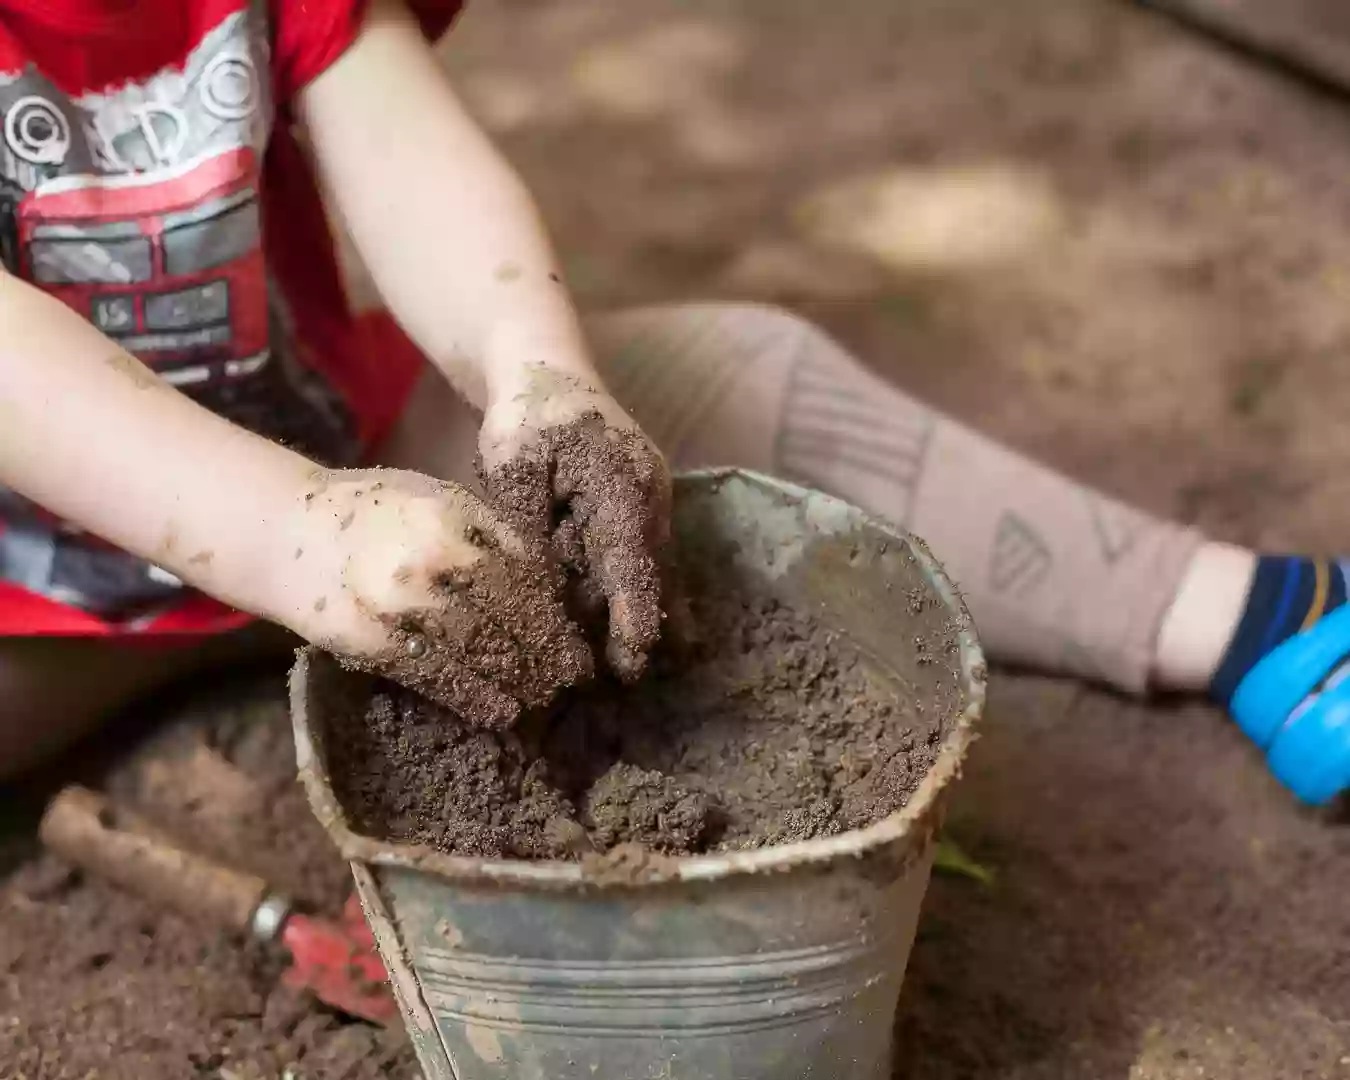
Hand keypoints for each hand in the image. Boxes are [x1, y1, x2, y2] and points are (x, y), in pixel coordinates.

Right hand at [291, 468, 591, 727]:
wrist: (288, 530)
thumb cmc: (376, 510)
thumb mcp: (439, 498)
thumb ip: (491, 532)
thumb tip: (553, 580)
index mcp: (453, 518)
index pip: (524, 571)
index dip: (557, 609)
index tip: (580, 633)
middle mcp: (429, 562)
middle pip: (509, 615)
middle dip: (549, 650)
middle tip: (576, 675)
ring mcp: (398, 605)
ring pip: (478, 650)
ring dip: (520, 679)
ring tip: (546, 695)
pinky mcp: (371, 642)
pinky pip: (434, 675)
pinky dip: (474, 696)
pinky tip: (502, 710)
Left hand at [477, 363, 672, 678]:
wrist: (544, 370)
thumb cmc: (525, 417)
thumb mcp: (513, 468)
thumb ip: (528, 528)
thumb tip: (537, 592)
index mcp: (620, 481)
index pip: (629, 559)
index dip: (631, 613)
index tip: (632, 659)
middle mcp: (649, 493)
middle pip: (644, 572)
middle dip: (635, 625)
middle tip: (622, 680)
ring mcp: (651, 499)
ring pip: (643, 567)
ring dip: (629, 611)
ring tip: (623, 668)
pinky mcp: (640, 506)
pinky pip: (637, 556)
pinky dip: (628, 590)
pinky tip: (624, 635)